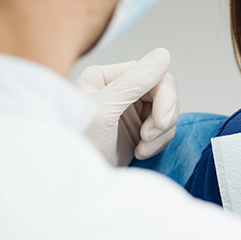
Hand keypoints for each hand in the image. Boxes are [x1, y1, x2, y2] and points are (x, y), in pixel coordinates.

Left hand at [76, 47, 178, 166]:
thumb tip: (164, 54)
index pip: (153, 74)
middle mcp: (120, 89)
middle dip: (163, 117)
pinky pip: (164, 128)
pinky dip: (159, 142)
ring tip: (142, 148)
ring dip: (161, 133)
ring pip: (167, 111)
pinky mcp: (137, 129)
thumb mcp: (105, 110)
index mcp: (107, 77)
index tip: (161, 123)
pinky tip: (140, 152)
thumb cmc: (78, 146)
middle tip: (149, 137)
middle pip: (164, 91)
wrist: (73, 185)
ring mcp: (129, 110)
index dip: (165, 97)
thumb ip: (134, 81)